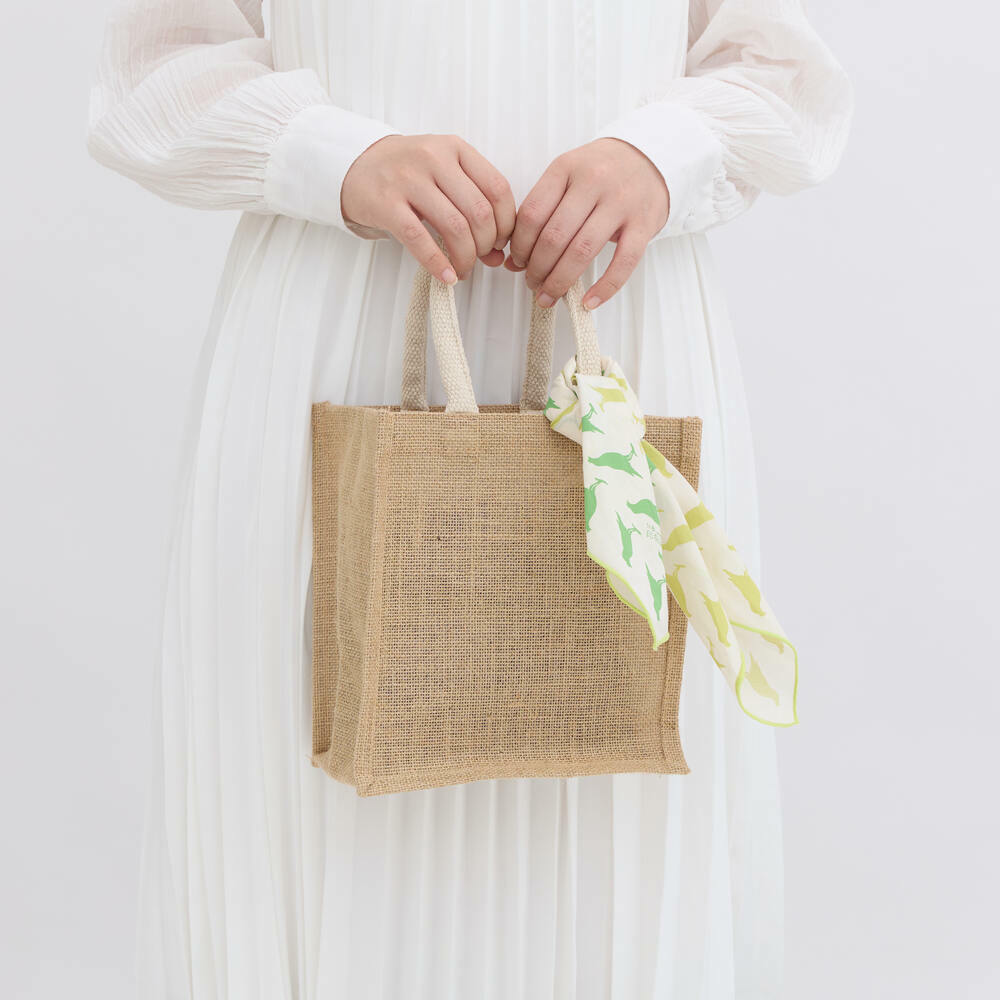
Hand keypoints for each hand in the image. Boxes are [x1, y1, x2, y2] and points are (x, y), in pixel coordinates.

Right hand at [341, 133, 516, 284]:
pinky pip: (420, 240)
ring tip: (463, 269)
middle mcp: (434, 158)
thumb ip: (473, 207)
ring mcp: (408, 179)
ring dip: (465, 258)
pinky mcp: (386, 203)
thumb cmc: (409, 174)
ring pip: (454, 227)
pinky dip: (438, 264)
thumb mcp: (444, 176)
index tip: (500, 242)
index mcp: (455, 149)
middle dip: (486, 244)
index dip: (506, 223)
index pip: (497, 189)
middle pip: (479, 212)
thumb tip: (496, 256)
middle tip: (480, 258)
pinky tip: (447, 276)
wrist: (357, 164)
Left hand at [503, 137, 668, 309]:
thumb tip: (514, 261)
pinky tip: (587, 302)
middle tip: (532, 283)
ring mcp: (621, 202)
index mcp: (566, 168)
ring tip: (549, 296)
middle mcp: (593, 182)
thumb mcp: (567, 177)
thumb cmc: (600, 173)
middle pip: (554, 236)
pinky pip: (623, 262)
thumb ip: (542, 212)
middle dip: (537, 268)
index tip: (516, 262)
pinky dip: (604, 288)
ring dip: (560, 281)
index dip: (519, 245)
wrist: (649, 159)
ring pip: (582, 251)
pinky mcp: (644, 223)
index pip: (532, 214)